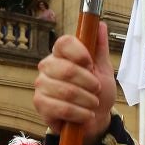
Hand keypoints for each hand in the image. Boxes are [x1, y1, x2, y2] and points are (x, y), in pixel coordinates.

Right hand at [33, 22, 115, 138]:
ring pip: (66, 90)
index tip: (91, 64)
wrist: (95, 119)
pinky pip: (62, 108)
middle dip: (89, 82)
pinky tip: (86, 115)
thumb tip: (100, 25)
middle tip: (97, 89)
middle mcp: (48, 66)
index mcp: (62, 54)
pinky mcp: (40, 104)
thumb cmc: (97, 92)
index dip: (80, 52)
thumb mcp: (103, 69)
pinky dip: (80, 113)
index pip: (64, 43)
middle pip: (66, 68)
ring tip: (93, 104)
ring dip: (87, 100)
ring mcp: (42, 85)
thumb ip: (100, 48)